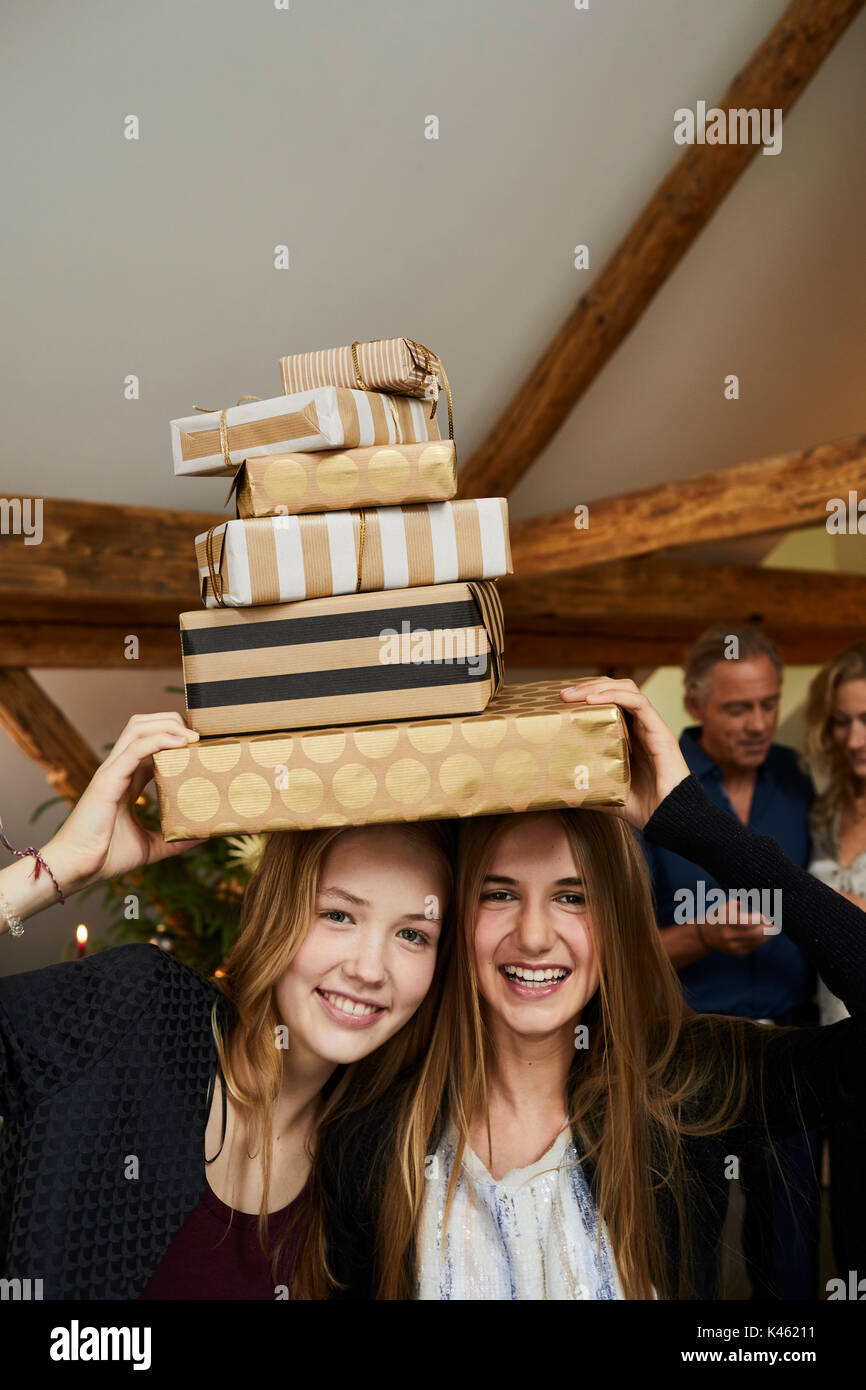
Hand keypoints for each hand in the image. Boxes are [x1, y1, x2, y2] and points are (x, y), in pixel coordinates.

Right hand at [41, 713, 206, 894]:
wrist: (78, 868)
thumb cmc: (106, 857)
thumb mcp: (151, 846)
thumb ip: (175, 840)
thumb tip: (202, 837)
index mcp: (126, 781)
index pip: (151, 745)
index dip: (175, 737)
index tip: (202, 745)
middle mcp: (119, 770)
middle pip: (143, 725)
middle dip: (172, 721)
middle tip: (200, 736)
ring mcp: (112, 771)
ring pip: (138, 727)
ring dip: (168, 724)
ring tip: (194, 736)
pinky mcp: (108, 779)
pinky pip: (135, 748)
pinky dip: (159, 739)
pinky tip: (180, 742)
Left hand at [560, 677, 689, 828]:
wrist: (672, 820)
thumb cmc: (645, 808)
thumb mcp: (607, 794)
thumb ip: (588, 789)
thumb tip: (560, 793)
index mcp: (629, 735)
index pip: (608, 701)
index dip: (586, 694)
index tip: (561, 700)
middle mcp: (641, 726)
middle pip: (615, 689)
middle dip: (588, 685)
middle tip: (563, 695)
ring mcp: (652, 726)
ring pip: (627, 689)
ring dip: (598, 686)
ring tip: (573, 694)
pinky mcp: (660, 731)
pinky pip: (639, 702)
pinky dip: (615, 695)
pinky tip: (592, 700)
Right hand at [694, 902, 769, 954]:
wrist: (705, 935)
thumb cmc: (719, 916)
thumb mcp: (726, 906)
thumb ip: (741, 904)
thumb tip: (760, 907)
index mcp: (726, 920)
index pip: (749, 922)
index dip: (761, 919)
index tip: (767, 916)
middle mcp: (729, 934)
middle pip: (756, 934)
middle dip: (768, 929)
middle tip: (775, 924)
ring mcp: (733, 945)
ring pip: (757, 942)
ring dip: (767, 936)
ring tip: (772, 930)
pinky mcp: (737, 952)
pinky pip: (754, 947)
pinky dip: (761, 941)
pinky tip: (763, 936)